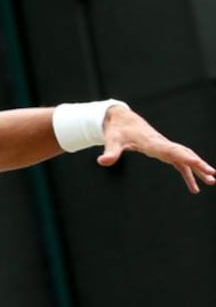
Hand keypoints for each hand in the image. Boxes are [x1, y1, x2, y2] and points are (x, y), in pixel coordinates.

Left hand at [97, 104, 215, 192]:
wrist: (120, 119)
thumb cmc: (117, 130)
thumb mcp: (112, 141)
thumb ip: (110, 152)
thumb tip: (102, 162)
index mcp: (152, 142)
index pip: (172, 151)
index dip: (186, 157)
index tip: (199, 163)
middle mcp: (162, 144)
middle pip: (184, 154)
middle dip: (199, 165)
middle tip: (212, 176)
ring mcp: (164, 147)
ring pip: (185, 158)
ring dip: (198, 169)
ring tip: (212, 182)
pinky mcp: (163, 151)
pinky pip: (179, 163)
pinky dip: (188, 173)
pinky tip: (194, 187)